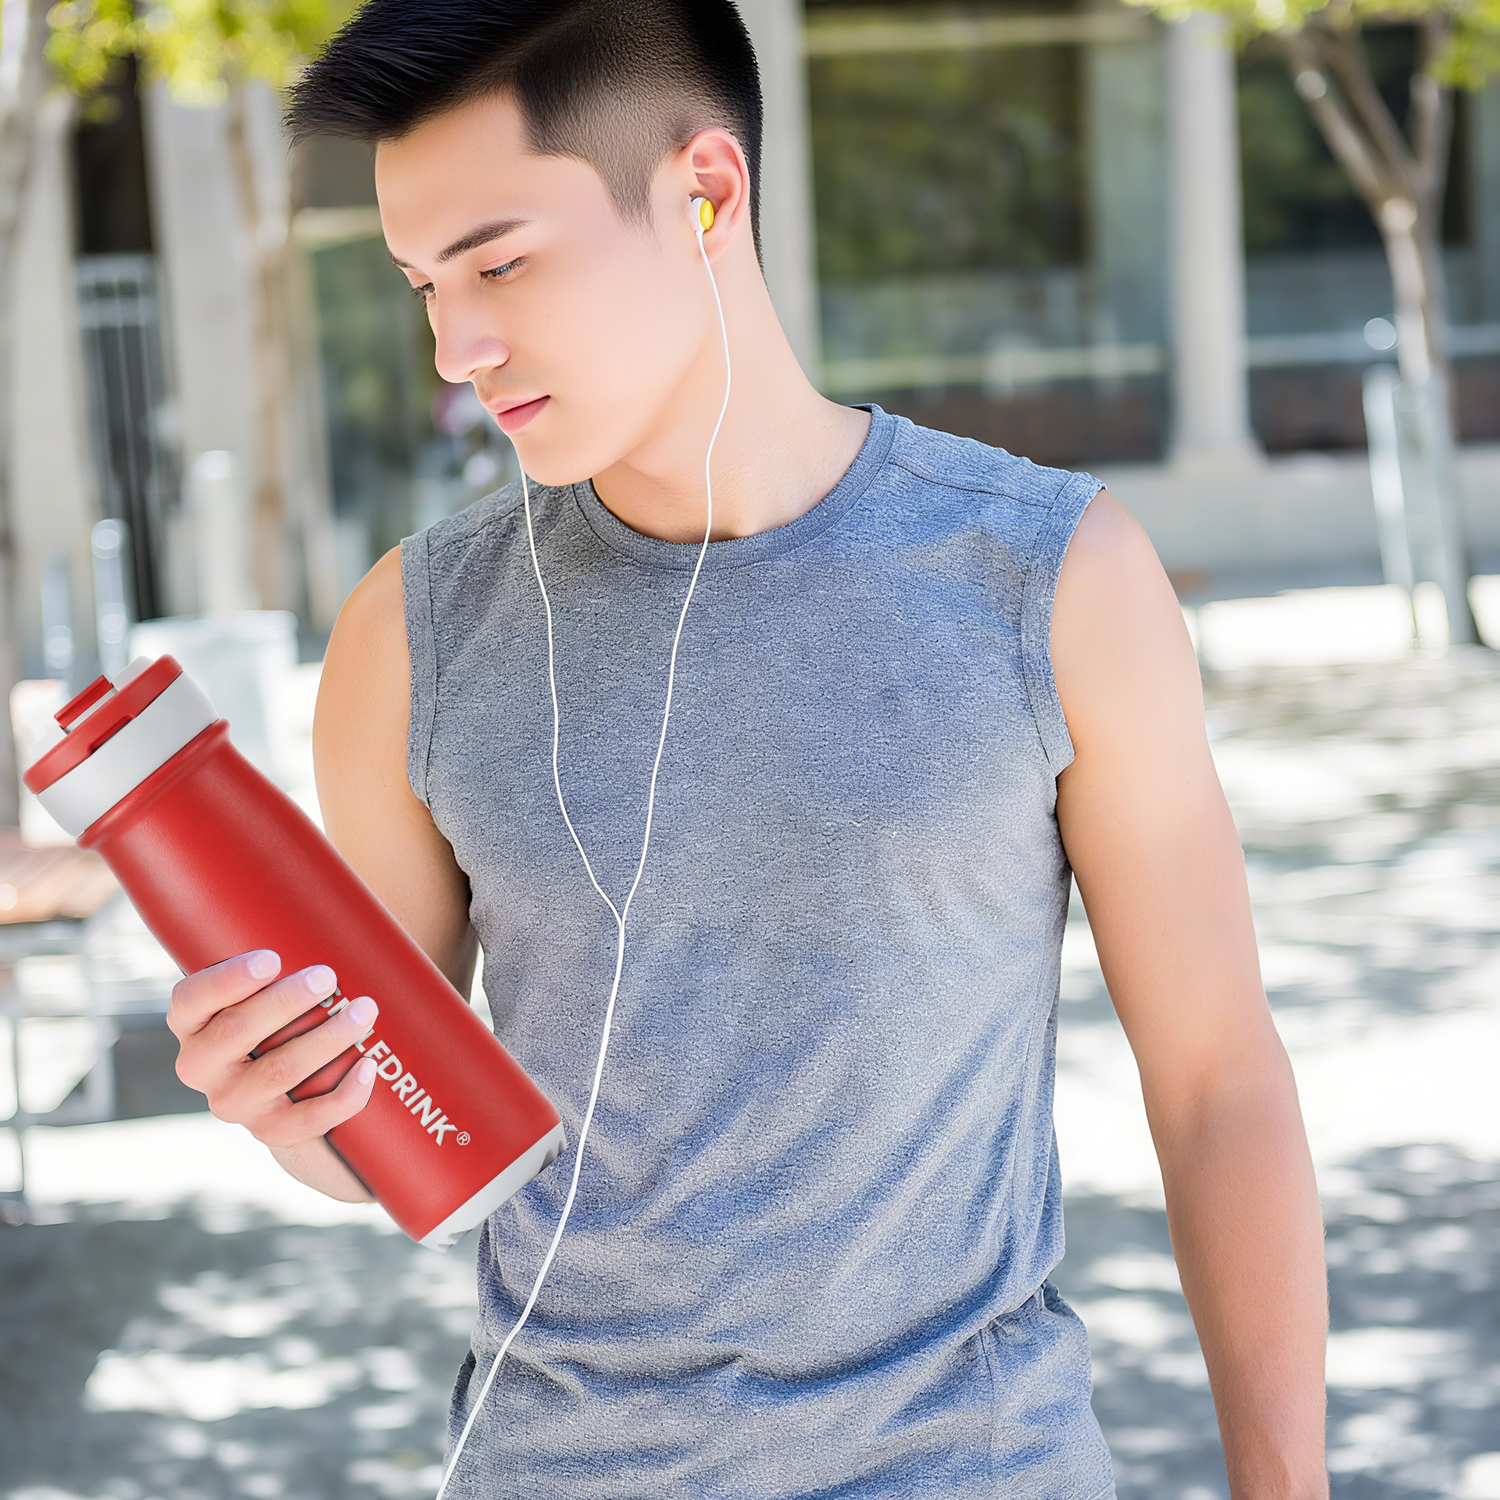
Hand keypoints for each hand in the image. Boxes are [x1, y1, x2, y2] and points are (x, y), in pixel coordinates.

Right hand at [168, 948, 379, 1149]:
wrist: (291, 1094)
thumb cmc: (283, 1018)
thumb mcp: (264, 989)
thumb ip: (277, 962)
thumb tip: (330, 906)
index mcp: (192, 1023)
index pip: (190, 1000)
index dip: (227, 980)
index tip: (272, 959)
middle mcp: (202, 1066)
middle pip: (237, 1032)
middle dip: (287, 1001)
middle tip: (328, 977)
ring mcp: (234, 1103)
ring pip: (280, 1071)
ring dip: (327, 1038)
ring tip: (363, 1011)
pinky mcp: (270, 1131)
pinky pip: (307, 1120)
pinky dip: (343, 1094)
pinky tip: (367, 1067)